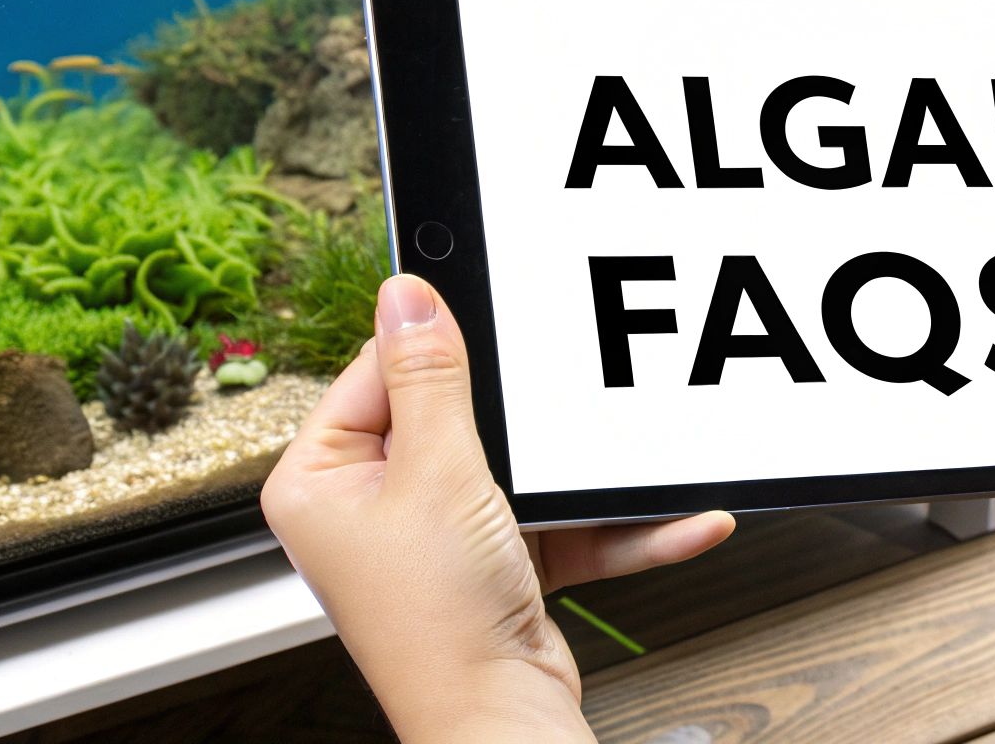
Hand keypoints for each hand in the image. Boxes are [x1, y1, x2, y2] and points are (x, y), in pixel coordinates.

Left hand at [262, 274, 734, 742]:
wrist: (499, 716)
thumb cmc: (440, 622)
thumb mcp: (437, 472)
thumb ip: (429, 376)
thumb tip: (407, 294)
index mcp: (320, 478)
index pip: (373, 372)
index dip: (431, 347)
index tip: (484, 315)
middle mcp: (370, 504)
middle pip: (450, 411)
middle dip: (520, 412)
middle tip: (555, 390)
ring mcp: (436, 532)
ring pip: (514, 465)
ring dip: (575, 471)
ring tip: (620, 453)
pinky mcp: (495, 559)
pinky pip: (556, 520)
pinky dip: (608, 522)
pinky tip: (674, 517)